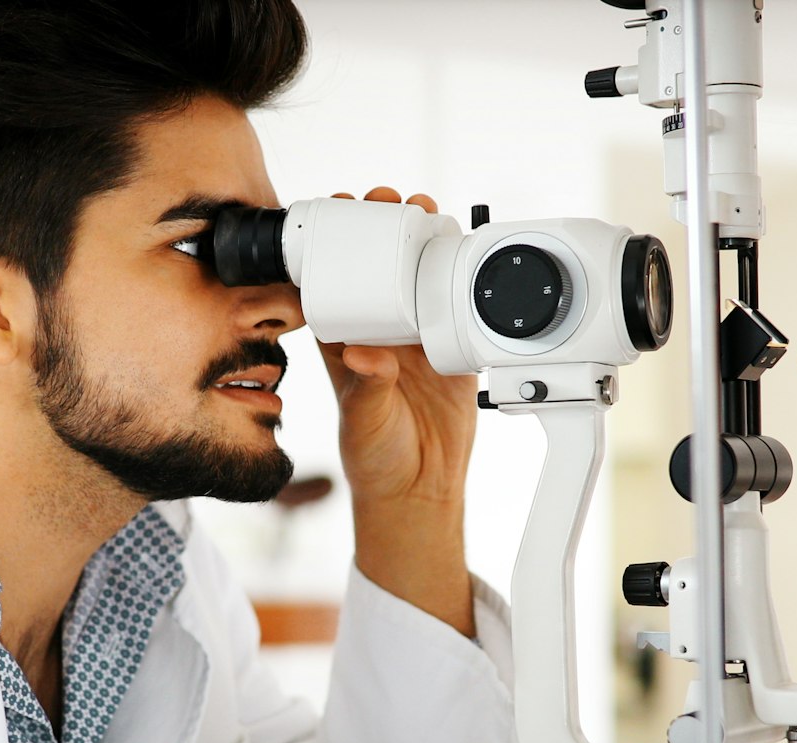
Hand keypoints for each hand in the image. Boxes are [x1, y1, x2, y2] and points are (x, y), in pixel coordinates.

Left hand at [318, 186, 479, 635]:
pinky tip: (465, 247)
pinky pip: (457, 301)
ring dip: (423, 239)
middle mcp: (378, 331)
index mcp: (342, 341)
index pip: (331, 278)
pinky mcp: (452, 347)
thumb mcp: (363, 421)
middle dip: (383, 224)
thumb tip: (363, 354)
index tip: (338, 208)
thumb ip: (365, 388)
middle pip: (378, 263)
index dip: (333, 239)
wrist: (421, 490)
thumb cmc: (375, 458)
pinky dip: (462, 273)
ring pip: (418, 274)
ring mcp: (416, 336)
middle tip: (389, 198)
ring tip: (428, 208)